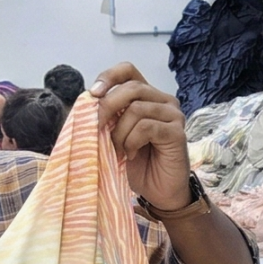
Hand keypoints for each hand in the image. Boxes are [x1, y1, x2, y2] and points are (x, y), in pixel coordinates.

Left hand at [90, 64, 192, 212]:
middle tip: (96, 129)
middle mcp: (163, 101)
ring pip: (136, 109)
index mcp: (146, 97)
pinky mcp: (177, 132)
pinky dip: (132, 142)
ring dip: (119, 133)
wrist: (159, 193)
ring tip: (119, 151)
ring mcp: (173, 115)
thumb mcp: (114, 137)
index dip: (109, 76)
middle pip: (131, 88)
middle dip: (107, 107)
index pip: (128, 70)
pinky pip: (146, 127)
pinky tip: (132, 155)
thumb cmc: (137, 165)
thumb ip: (106, 118)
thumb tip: (85, 103)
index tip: (93, 93)